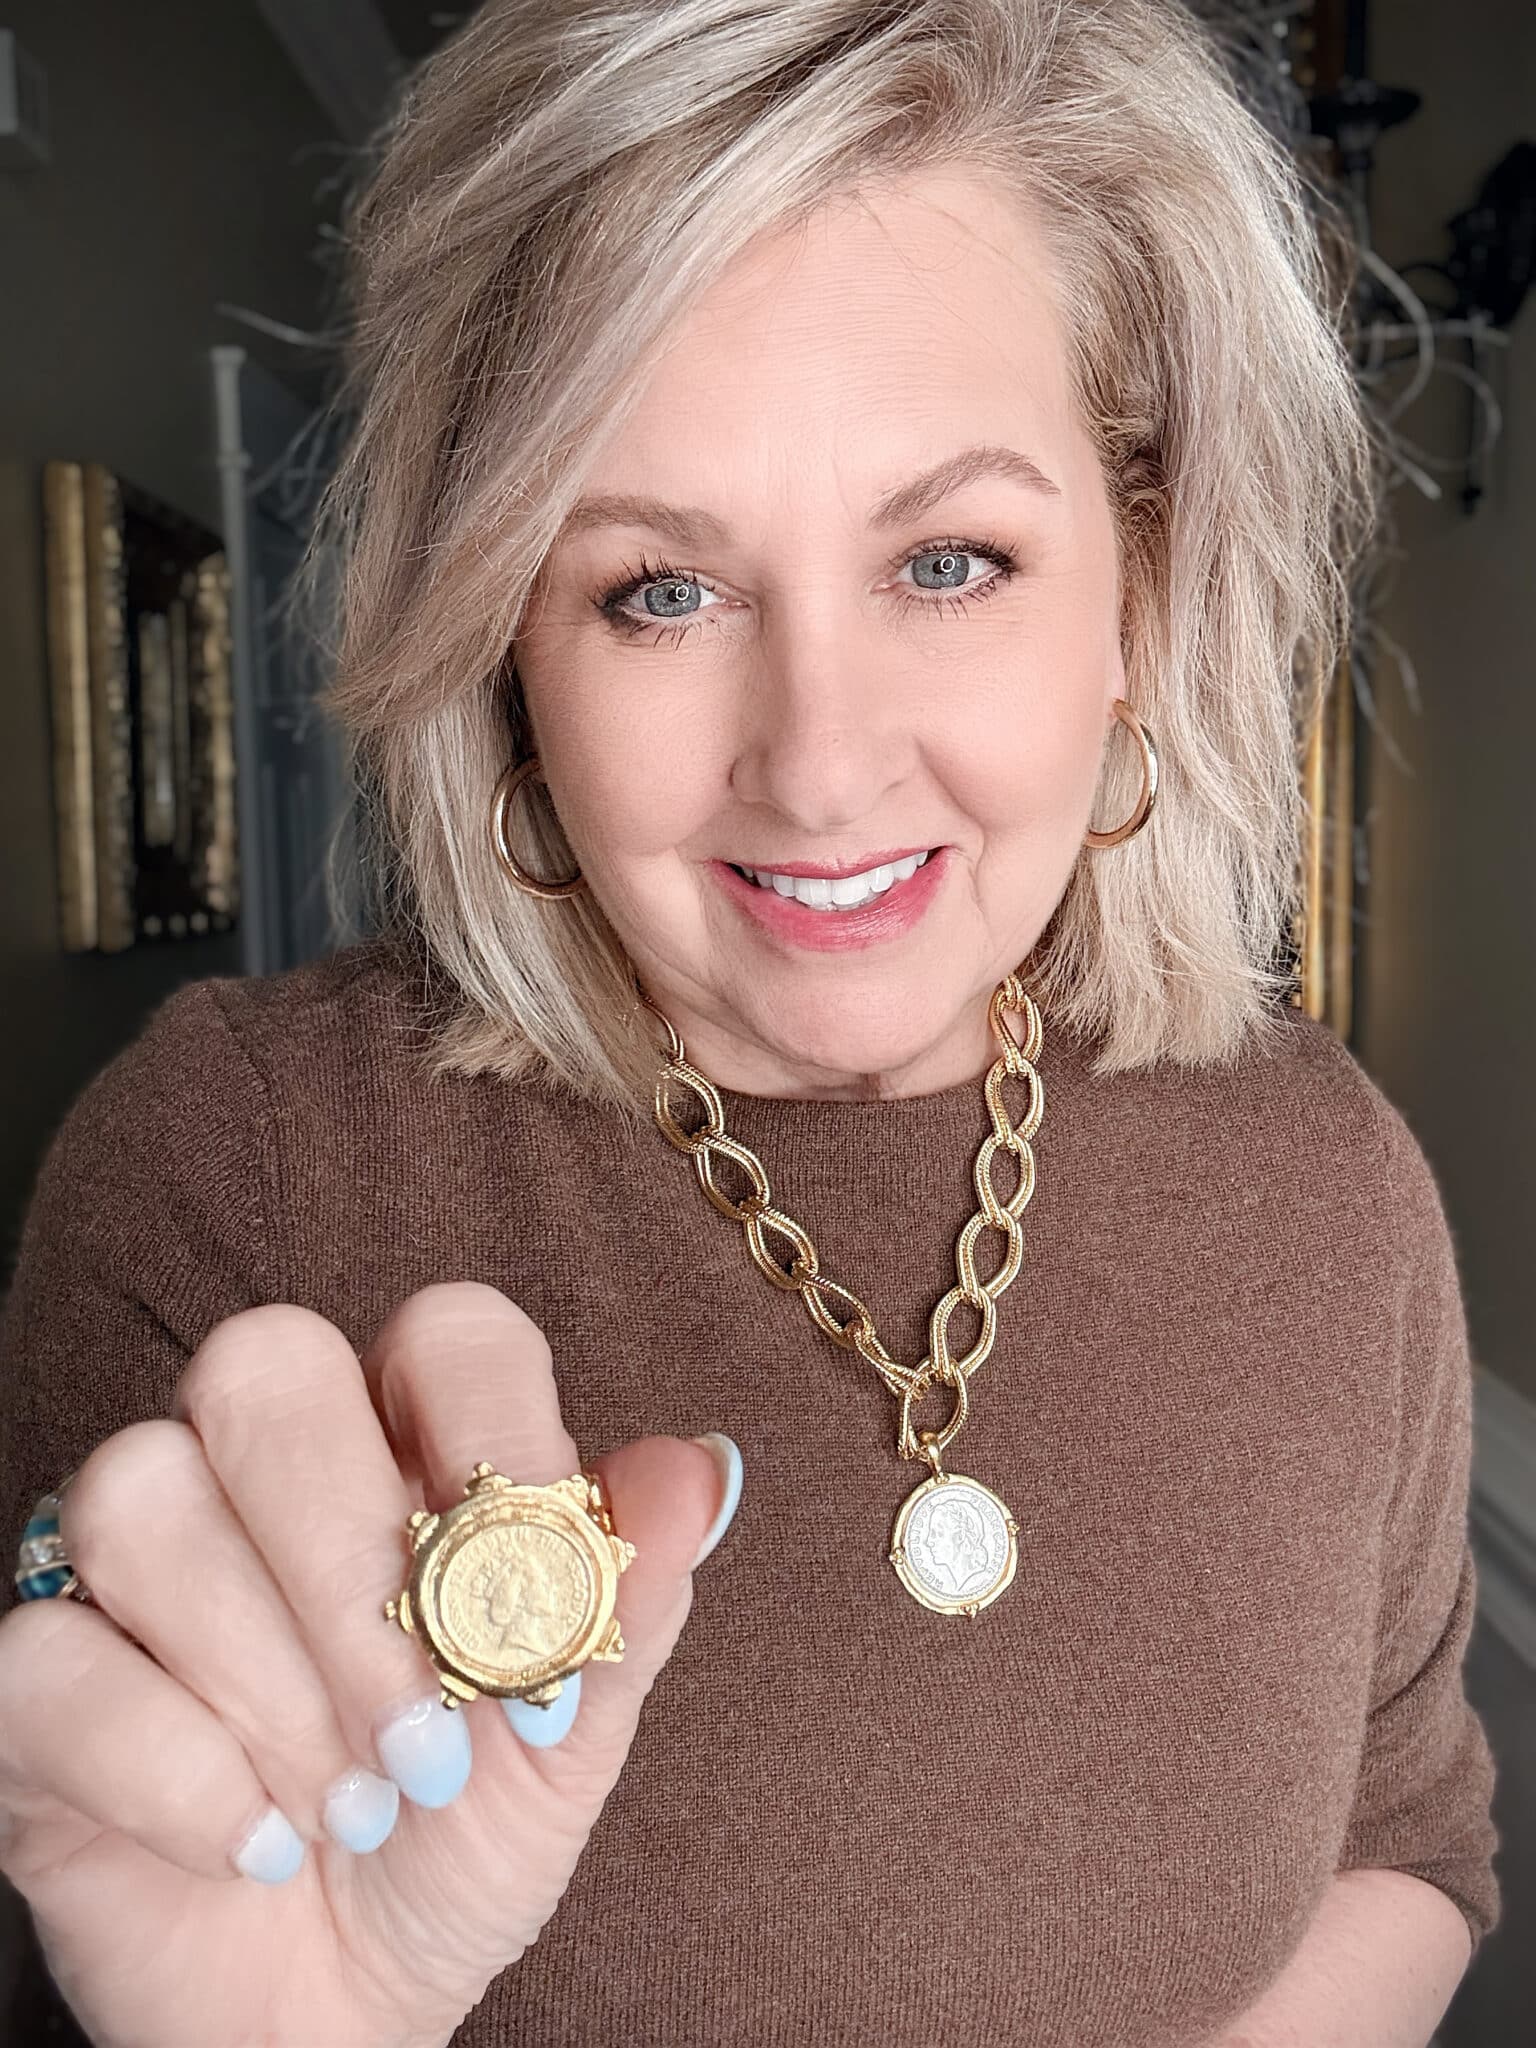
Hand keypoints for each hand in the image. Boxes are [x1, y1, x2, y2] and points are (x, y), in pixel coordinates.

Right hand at [0, 1282, 739, 2047]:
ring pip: (141, 1494)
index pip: (446, 1328)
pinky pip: (50, 1656)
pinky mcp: (39, 1680)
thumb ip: (627, 1596)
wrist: (352, 2003)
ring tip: (355, 1805)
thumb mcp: (571, 1734)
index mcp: (409, 1443)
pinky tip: (262, 1842)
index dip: (498, 1432)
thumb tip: (702, 1468)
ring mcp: (129, 1564)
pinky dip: (177, 1769)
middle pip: (264, 1367)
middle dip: (352, 1561)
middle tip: (427, 1730)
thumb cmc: (462, 1831)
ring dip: (268, 1678)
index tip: (537, 1598)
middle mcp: (258, 1466)